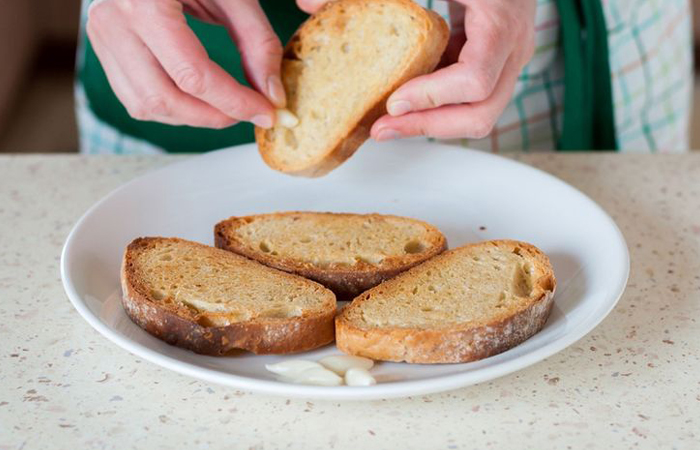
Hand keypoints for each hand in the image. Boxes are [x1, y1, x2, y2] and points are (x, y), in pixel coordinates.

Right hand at [87, 0, 284, 128]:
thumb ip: (257, 42)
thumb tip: (271, 94)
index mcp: (146, 3)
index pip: (193, 75)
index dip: (234, 102)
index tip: (266, 113)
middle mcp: (114, 22)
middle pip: (165, 98)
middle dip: (213, 116)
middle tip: (248, 113)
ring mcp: (102, 37)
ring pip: (145, 106)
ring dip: (191, 118)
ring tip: (225, 108)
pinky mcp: (103, 48)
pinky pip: (134, 97)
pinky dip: (170, 108)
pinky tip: (197, 99)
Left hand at [298, 0, 535, 140]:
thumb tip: (306, 0)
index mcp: (500, 23)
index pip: (475, 79)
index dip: (433, 97)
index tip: (393, 101)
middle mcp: (512, 49)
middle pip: (480, 112)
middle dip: (428, 126)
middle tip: (381, 130)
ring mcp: (507, 59)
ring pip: (476, 113)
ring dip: (429, 122)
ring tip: (383, 124)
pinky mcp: (493, 63)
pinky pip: (467, 98)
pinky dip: (434, 104)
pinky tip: (398, 101)